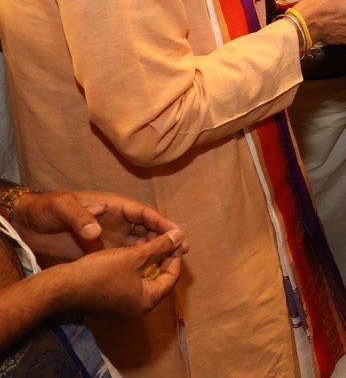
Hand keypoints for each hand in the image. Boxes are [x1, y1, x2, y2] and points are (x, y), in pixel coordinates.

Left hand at [8, 190, 180, 264]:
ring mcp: (109, 236)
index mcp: (113, 206)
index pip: (142, 212)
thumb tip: (96, 233)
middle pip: (146, 229)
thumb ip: (80, 218)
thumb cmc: (48, 209)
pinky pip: (125, 256)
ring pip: (138, 244)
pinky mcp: (100, 250)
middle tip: (183, 248)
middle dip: (165, 238)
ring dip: (155, 251)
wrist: (29, 222)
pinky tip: (148, 272)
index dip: (161, 221)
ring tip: (172, 261)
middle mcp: (115, 221)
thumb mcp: (63, 208)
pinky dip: (138, 262)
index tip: (177, 231)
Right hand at [52, 229, 186, 318]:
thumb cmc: (99, 273)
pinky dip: (134, 268)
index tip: (174, 238)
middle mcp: (138, 308)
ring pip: (144, 280)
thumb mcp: (133, 256)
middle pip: (159, 279)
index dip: (175, 255)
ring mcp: (123, 307)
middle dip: (162, 257)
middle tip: (163, 238)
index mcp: (147, 301)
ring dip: (147, 260)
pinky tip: (130, 251)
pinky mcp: (110, 302)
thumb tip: (180, 235)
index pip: (172, 276)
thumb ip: (159, 247)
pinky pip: (130, 283)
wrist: (61, 288)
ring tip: (147, 240)